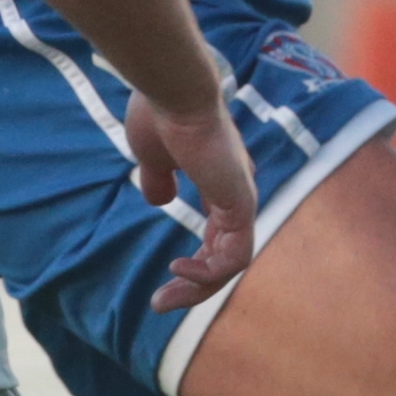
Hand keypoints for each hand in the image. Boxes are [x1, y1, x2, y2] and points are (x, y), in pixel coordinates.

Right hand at [124, 89, 258, 311]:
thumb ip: (159, 179)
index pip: (218, 236)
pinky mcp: (240, 204)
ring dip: (198, 287)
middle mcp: (235, 194)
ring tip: (163, 298)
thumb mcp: (154, 157)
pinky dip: (207, 273)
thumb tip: (159, 201)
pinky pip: (233, 257)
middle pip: (223, 256)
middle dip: (193, 285)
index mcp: (219, 183)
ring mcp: (241, 200)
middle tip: (160, 303)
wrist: (174, 92)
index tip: (166, 275)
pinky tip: (177, 268)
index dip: (197, 263)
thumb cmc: (161, 115)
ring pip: (229, 264)